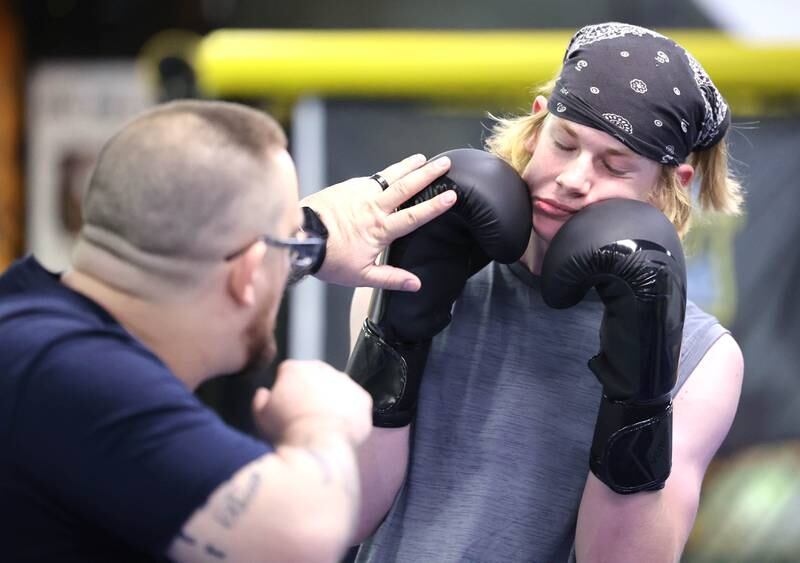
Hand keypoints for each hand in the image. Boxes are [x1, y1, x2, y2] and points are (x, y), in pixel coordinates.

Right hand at [252, 360, 372, 447]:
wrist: (317, 447)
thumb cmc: (286, 432)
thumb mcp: (260, 415)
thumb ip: (261, 398)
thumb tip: (265, 394)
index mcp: (296, 368)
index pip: (289, 373)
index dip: (287, 390)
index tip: (286, 406)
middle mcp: (323, 369)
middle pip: (315, 378)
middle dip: (311, 393)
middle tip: (305, 417)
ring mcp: (346, 383)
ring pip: (337, 390)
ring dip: (332, 402)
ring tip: (323, 425)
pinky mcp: (363, 399)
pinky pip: (355, 404)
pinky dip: (350, 414)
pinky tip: (340, 429)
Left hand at [300, 154, 455, 290]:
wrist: (299, 238)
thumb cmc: (330, 260)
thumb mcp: (361, 276)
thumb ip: (391, 278)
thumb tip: (416, 284)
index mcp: (380, 229)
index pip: (415, 215)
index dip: (435, 205)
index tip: (452, 194)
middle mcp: (373, 207)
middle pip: (406, 187)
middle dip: (428, 174)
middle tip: (445, 163)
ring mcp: (359, 194)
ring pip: (389, 176)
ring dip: (407, 166)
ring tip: (422, 158)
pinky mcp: (347, 188)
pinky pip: (370, 178)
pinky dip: (384, 174)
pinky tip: (390, 172)